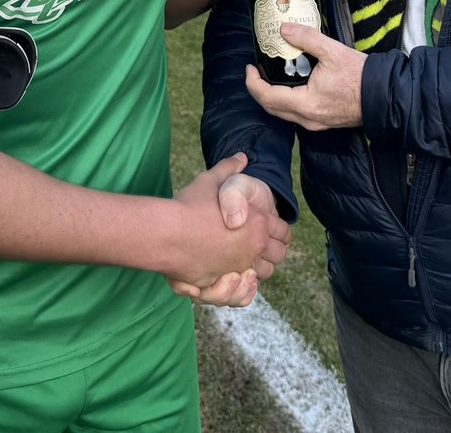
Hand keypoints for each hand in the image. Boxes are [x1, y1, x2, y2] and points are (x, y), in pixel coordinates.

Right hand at [168, 153, 290, 290]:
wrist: (166, 234)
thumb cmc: (190, 205)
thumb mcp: (212, 180)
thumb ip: (229, 168)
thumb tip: (242, 157)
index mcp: (258, 223)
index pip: (284, 231)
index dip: (279, 229)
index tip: (272, 227)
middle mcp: (253, 249)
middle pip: (279, 255)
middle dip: (273, 249)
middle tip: (260, 242)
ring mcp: (239, 269)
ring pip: (263, 274)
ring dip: (259, 267)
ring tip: (248, 259)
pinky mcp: (223, 285)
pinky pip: (243, 293)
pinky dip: (244, 288)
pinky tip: (236, 277)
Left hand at [246, 23, 364, 131]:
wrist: (385, 95)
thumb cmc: (360, 76)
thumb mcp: (332, 51)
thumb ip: (306, 38)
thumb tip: (284, 29)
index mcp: (306, 103)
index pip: (267, 97)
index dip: (253, 82)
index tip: (249, 68)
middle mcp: (308, 118)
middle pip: (272, 108)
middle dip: (259, 90)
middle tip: (255, 71)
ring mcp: (316, 123)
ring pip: (283, 113)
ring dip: (271, 97)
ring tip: (269, 76)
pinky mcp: (323, 122)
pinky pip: (296, 114)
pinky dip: (285, 101)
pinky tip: (289, 85)